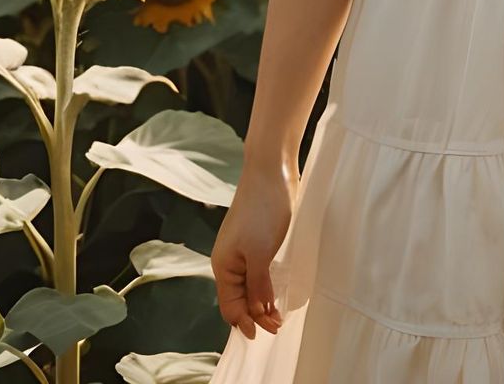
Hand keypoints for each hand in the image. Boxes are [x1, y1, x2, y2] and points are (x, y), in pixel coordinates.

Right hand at [211, 166, 294, 341]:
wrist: (272, 170)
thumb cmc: (264, 209)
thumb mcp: (260, 252)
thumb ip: (258, 285)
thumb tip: (258, 313)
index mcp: (223, 265)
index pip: (230, 306)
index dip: (246, 322)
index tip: (266, 334)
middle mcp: (230, 261)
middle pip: (239, 299)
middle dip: (256, 315)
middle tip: (279, 327)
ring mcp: (243, 250)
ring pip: (249, 286)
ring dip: (262, 302)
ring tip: (279, 316)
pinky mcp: (258, 240)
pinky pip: (258, 272)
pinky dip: (266, 286)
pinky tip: (277, 292)